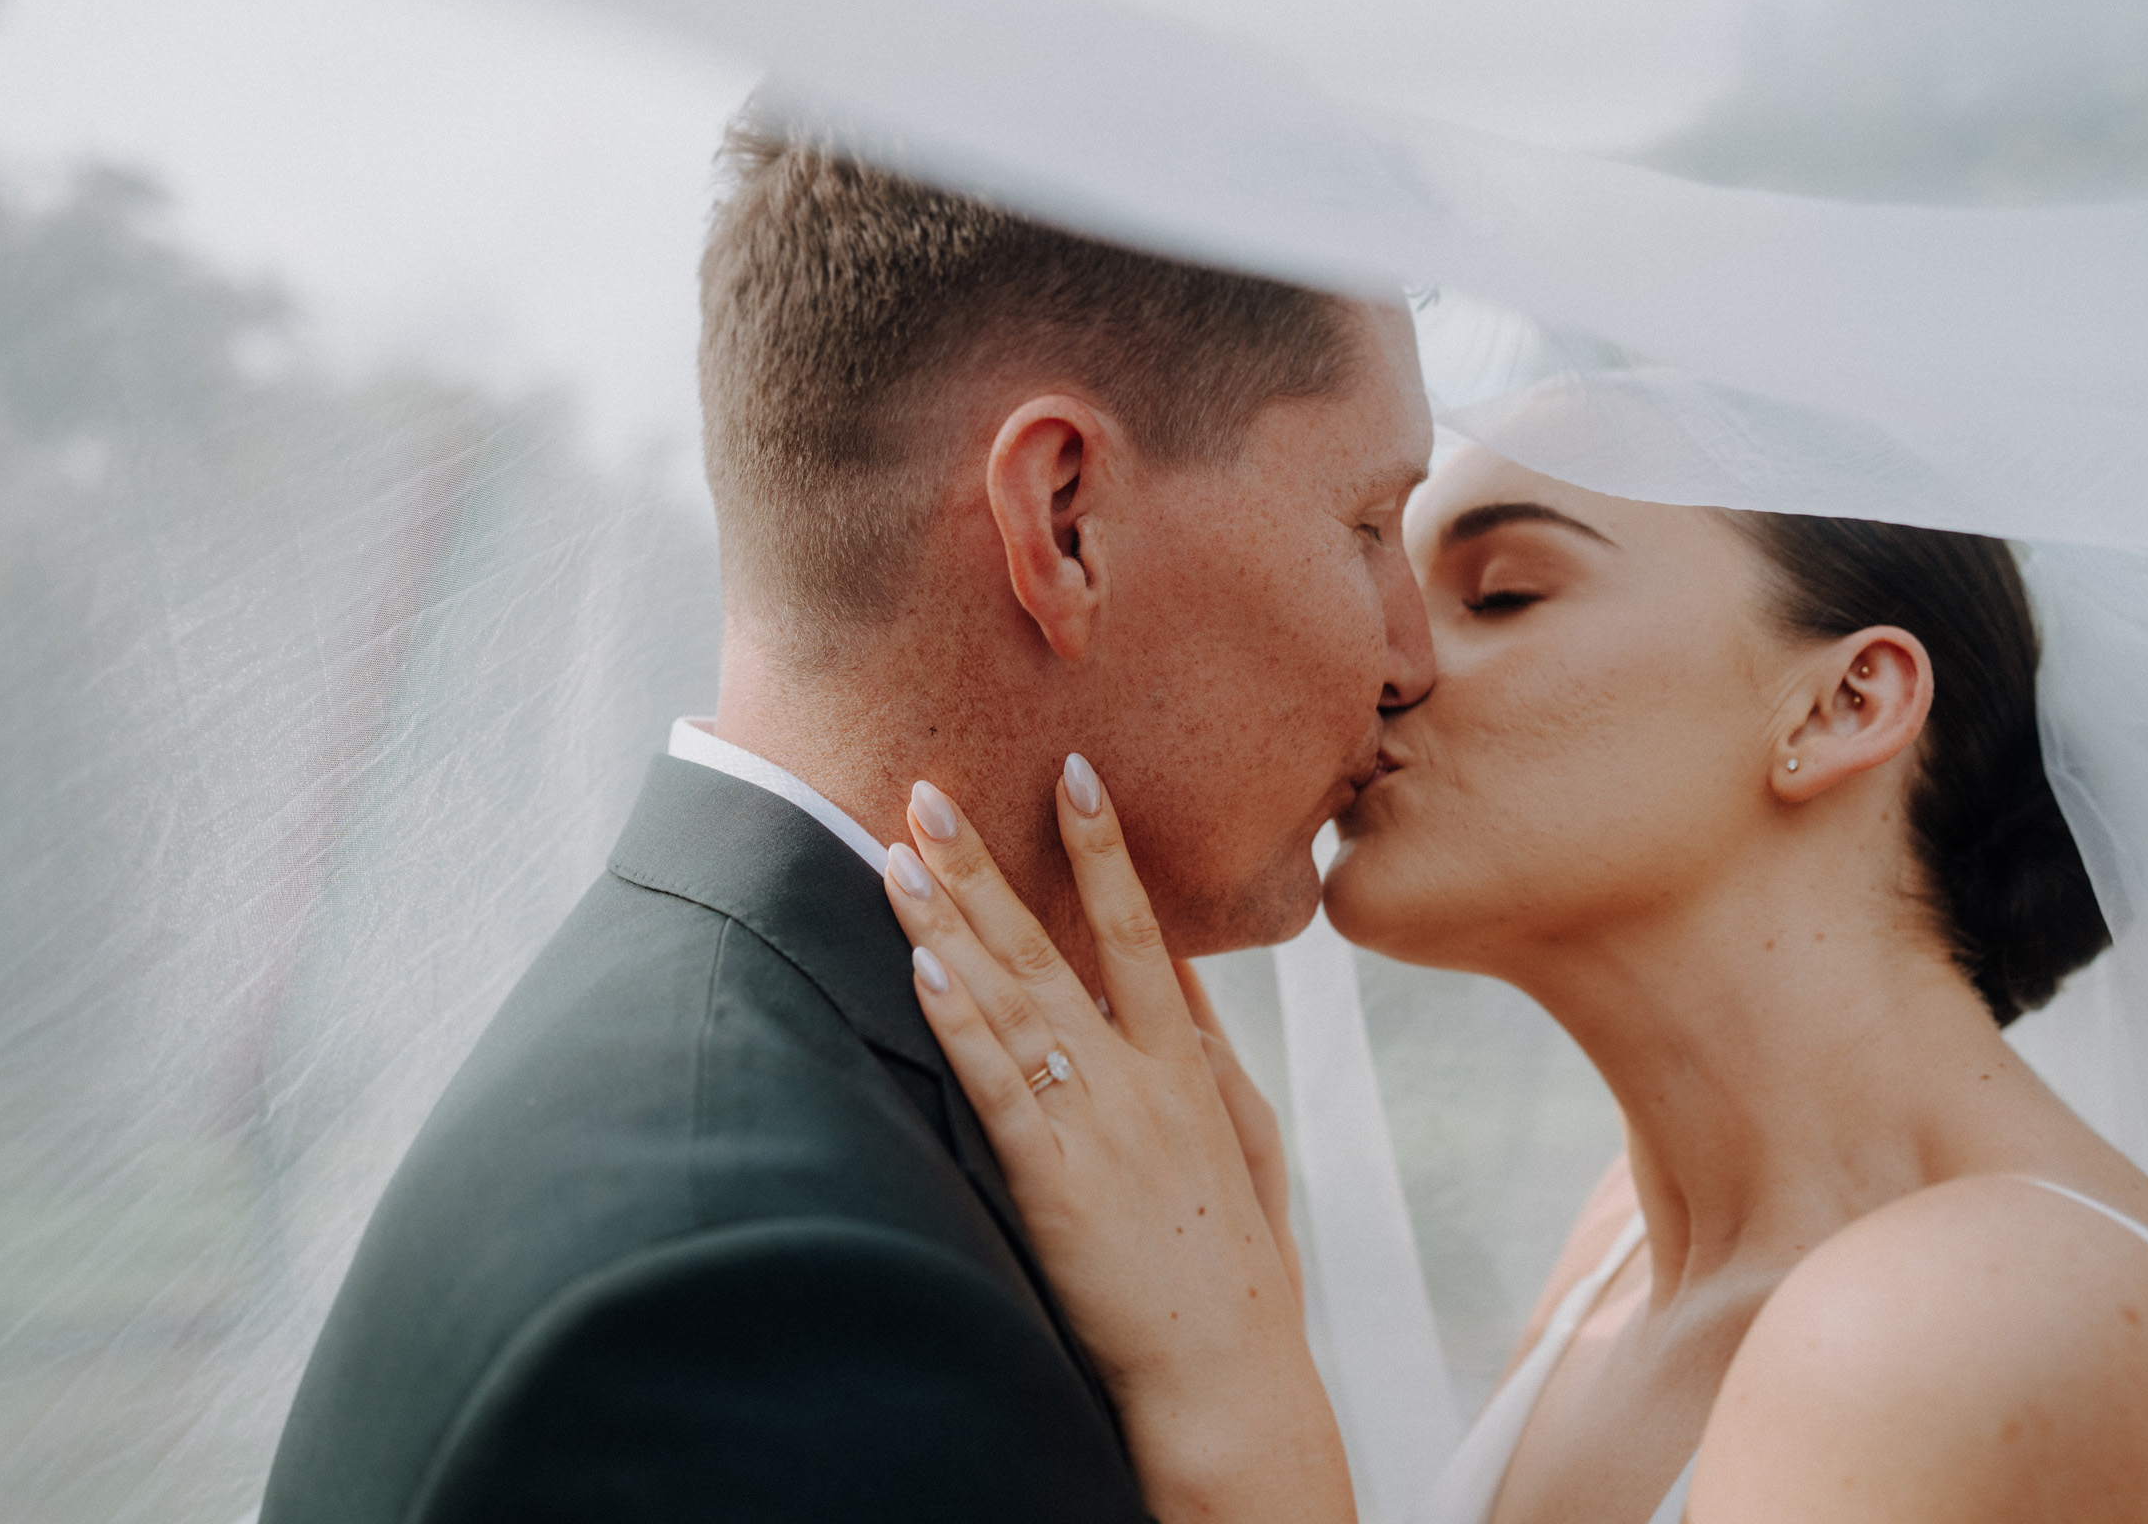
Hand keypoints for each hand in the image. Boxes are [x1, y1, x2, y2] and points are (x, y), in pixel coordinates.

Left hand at [882, 756, 1352, 1523]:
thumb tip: (1189, 987)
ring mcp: (1098, 1121)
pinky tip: (927, 968)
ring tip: (899, 855)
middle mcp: (1142, 1075)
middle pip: (1054, 946)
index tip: (1074, 774)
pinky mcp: (1054, 1178)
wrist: (1227, 1372)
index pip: (1142, 931)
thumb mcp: (1249, 1144)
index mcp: (1189, 1063)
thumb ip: (1215, 1058)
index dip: (1103, 849)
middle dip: (987, 863)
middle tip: (931, 790)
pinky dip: (962, 1022)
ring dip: (950, 922)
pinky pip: (999, 1086)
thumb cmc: (1234, 1265)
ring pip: (1013, 1000)